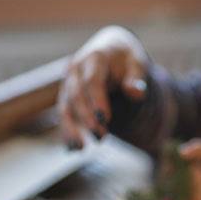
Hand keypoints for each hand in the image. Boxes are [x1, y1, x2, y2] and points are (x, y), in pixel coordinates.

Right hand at [57, 26, 148, 148]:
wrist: (110, 50)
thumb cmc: (125, 60)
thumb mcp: (136, 63)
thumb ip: (137, 78)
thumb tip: (136, 93)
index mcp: (94, 58)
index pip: (92, 80)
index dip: (97, 100)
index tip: (105, 119)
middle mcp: (76, 69)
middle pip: (76, 95)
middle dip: (86, 117)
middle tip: (101, 137)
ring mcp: (68, 83)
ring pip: (65, 107)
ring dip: (71, 128)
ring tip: (80, 149)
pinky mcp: (66, 96)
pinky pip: (64, 115)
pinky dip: (67, 131)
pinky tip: (73, 148)